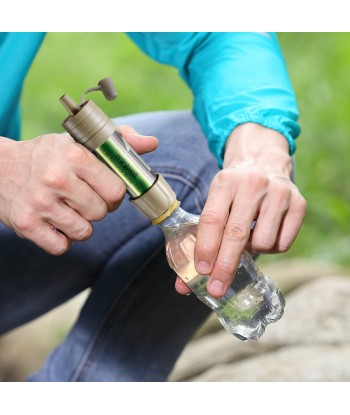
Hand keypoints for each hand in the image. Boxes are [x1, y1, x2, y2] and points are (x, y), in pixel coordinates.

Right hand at [0, 126, 157, 254]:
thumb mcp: (78, 141)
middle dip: (97, 208)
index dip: (114, 193)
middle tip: (83, 198)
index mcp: (73, 157)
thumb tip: (152, 143)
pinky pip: (62, 247)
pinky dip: (63, 239)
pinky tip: (56, 222)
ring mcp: (39, 205)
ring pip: (84, 232)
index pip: (115, 189)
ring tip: (68, 208)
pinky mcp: (26, 226)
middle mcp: (56, 180)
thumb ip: (118, 140)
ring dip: (81, 224)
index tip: (105, 189)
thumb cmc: (46, 155)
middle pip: (101, 213)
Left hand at [175, 122, 305, 296]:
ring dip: (252, 250)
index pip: (212, 219)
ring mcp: (279, 193)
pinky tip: (265, 233)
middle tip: (217, 288)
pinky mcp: (299, 203)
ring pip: (263, 242)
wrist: (264, 162)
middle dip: (225, 266)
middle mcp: (252, 184)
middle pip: (237, 234)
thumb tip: (183, 286)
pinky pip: (283, 244)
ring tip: (248, 238)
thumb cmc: (234, 191)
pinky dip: (271, 247)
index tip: (201, 271)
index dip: (206, 248)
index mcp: (225, 182)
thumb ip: (200, 240)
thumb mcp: (215, 202)